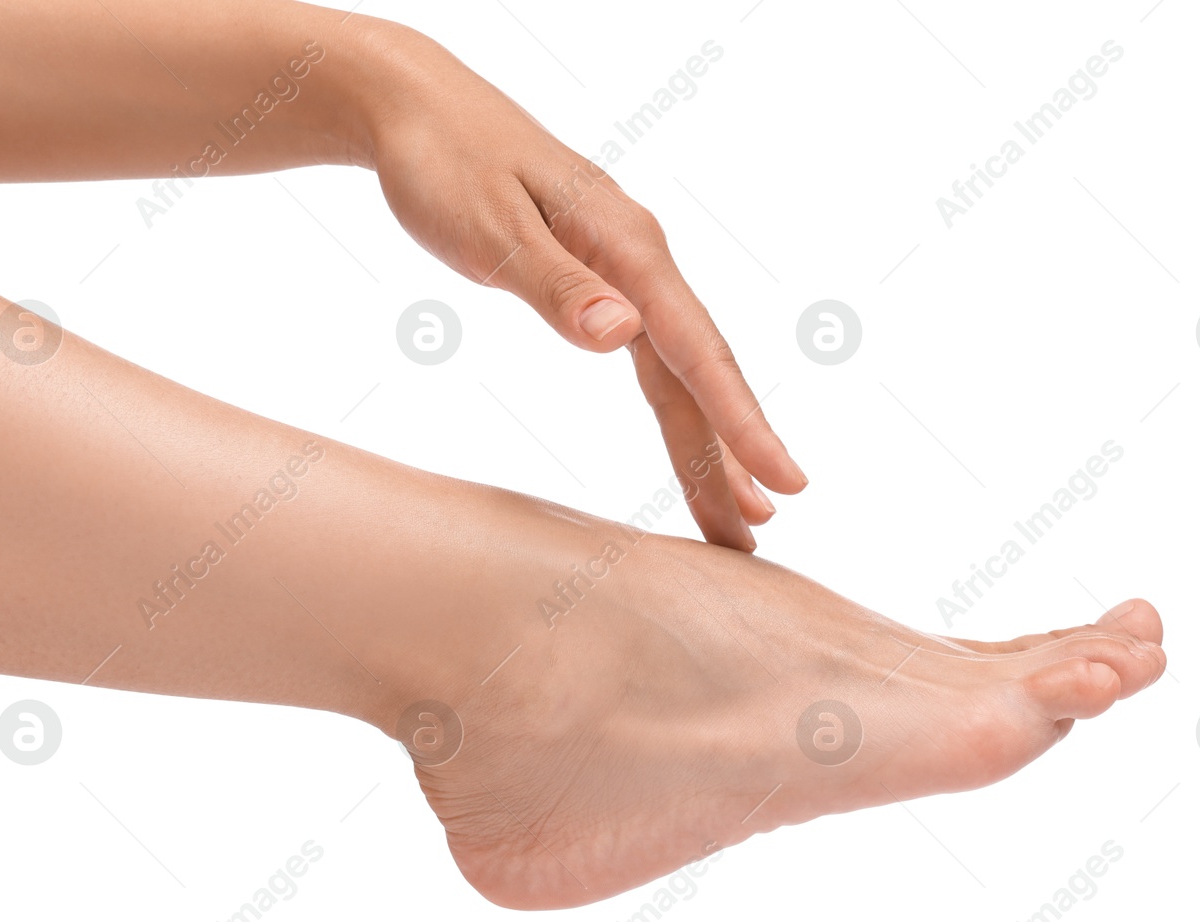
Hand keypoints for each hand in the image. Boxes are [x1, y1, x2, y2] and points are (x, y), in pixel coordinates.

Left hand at [351, 22, 807, 550]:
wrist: (417, 108)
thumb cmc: (444, 164)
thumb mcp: (489, 229)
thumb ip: (557, 286)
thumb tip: (623, 336)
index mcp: (626, 247)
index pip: (696, 349)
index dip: (740, 421)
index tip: (782, 481)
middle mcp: (641, 262)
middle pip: (699, 373)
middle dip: (732, 455)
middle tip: (756, 535)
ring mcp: (627, 273)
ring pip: (680, 373)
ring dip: (708, 444)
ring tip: (738, 516)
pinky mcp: (602, 282)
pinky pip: (653, 361)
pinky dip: (676, 409)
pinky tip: (694, 445)